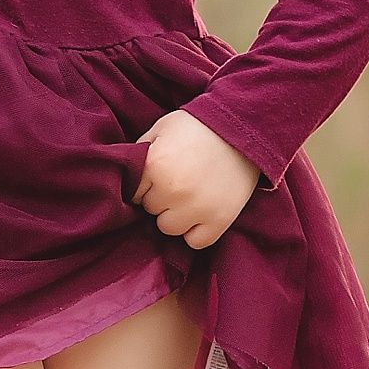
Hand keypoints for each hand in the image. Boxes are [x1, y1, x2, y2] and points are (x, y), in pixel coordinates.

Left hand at [129, 108, 261, 248]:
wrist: (241, 129)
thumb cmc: (197, 126)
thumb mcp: (161, 129)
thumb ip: (140, 153)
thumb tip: (126, 174)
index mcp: (154, 166)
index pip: (133, 193)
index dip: (145, 184)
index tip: (158, 175)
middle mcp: (172, 191)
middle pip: (151, 210)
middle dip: (160, 197)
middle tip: (178, 180)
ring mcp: (196, 209)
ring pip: (169, 228)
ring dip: (175, 215)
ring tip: (189, 196)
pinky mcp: (219, 221)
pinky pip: (196, 242)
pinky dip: (196, 231)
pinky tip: (200, 213)